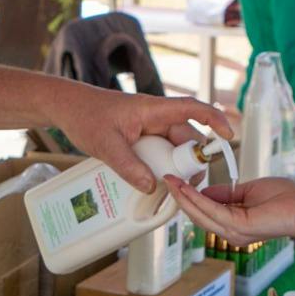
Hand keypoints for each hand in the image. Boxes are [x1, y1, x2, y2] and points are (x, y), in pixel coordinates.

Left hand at [46, 85, 233, 192]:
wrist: (66, 107)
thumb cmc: (85, 115)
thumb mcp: (105, 143)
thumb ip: (128, 165)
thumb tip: (150, 186)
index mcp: (152, 109)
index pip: (192, 108)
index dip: (214, 120)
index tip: (228, 136)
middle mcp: (155, 117)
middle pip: (185, 137)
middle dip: (191, 159)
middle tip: (188, 184)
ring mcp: (148, 128)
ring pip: (172, 148)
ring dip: (174, 166)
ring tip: (171, 188)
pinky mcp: (140, 138)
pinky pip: (157, 153)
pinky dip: (160, 167)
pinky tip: (153, 183)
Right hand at [164, 176, 294, 249]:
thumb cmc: (285, 200)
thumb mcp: (248, 191)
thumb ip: (226, 193)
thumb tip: (205, 190)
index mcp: (234, 224)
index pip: (205, 212)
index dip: (189, 197)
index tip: (176, 182)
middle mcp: (232, 232)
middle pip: (198, 215)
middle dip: (181, 197)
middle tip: (167, 180)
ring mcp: (235, 232)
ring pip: (202, 215)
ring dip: (185, 198)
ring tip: (172, 182)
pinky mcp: (240, 227)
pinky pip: (213, 212)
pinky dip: (199, 200)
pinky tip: (189, 189)